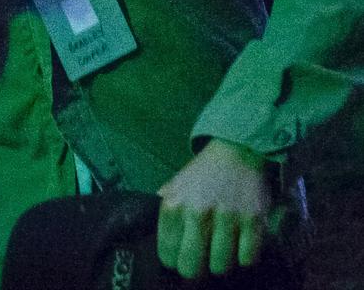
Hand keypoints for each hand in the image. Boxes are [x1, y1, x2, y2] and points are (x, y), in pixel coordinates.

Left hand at [157, 138, 270, 279]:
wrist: (236, 150)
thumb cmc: (203, 174)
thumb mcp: (175, 187)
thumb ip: (167, 216)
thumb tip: (165, 249)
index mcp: (173, 205)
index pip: (167, 257)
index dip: (177, 259)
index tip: (184, 253)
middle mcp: (197, 212)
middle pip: (191, 269)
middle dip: (197, 267)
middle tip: (204, 257)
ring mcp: (226, 216)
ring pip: (220, 267)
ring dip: (223, 260)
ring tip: (223, 243)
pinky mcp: (252, 220)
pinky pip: (247, 259)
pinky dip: (245, 254)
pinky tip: (241, 240)